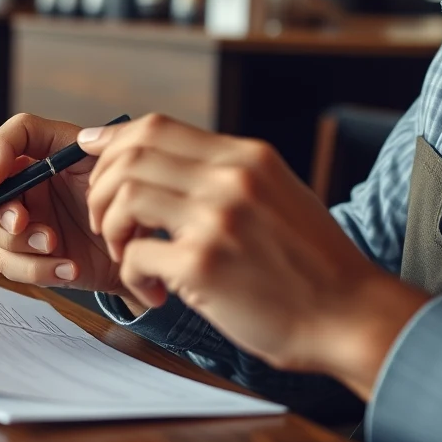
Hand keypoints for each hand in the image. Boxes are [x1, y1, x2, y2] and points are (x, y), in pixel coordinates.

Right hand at [0, 114, 133, 298]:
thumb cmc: (124, 200)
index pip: (4, 141)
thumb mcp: (116, 166)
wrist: (137, 249)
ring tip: (54, 245)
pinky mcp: (28, 256)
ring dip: (19, 241)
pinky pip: (11, 264)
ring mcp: (25, 222)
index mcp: (44, 154)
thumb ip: (103, 146)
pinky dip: (36, 269)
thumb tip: (86, 139)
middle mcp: (27, 186)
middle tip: (22, 222)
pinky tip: (69, 268)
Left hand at [77, 114, 428, 397]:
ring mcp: (217, 218)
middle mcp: (231, 178)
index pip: (157, 127)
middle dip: (103, 188)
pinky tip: (154, 292)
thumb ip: (228, 176)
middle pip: (132, 155)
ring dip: (111, 229)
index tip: (90, 153)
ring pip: (125, 197)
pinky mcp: (204, 264)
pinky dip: (131, 276)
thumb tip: (168, 164)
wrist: (351, 315)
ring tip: (128, 254)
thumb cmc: (312, 265)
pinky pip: (134, 256)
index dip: (113, 140)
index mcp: (247, 156)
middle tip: (107, 221)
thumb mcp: (277, 195)